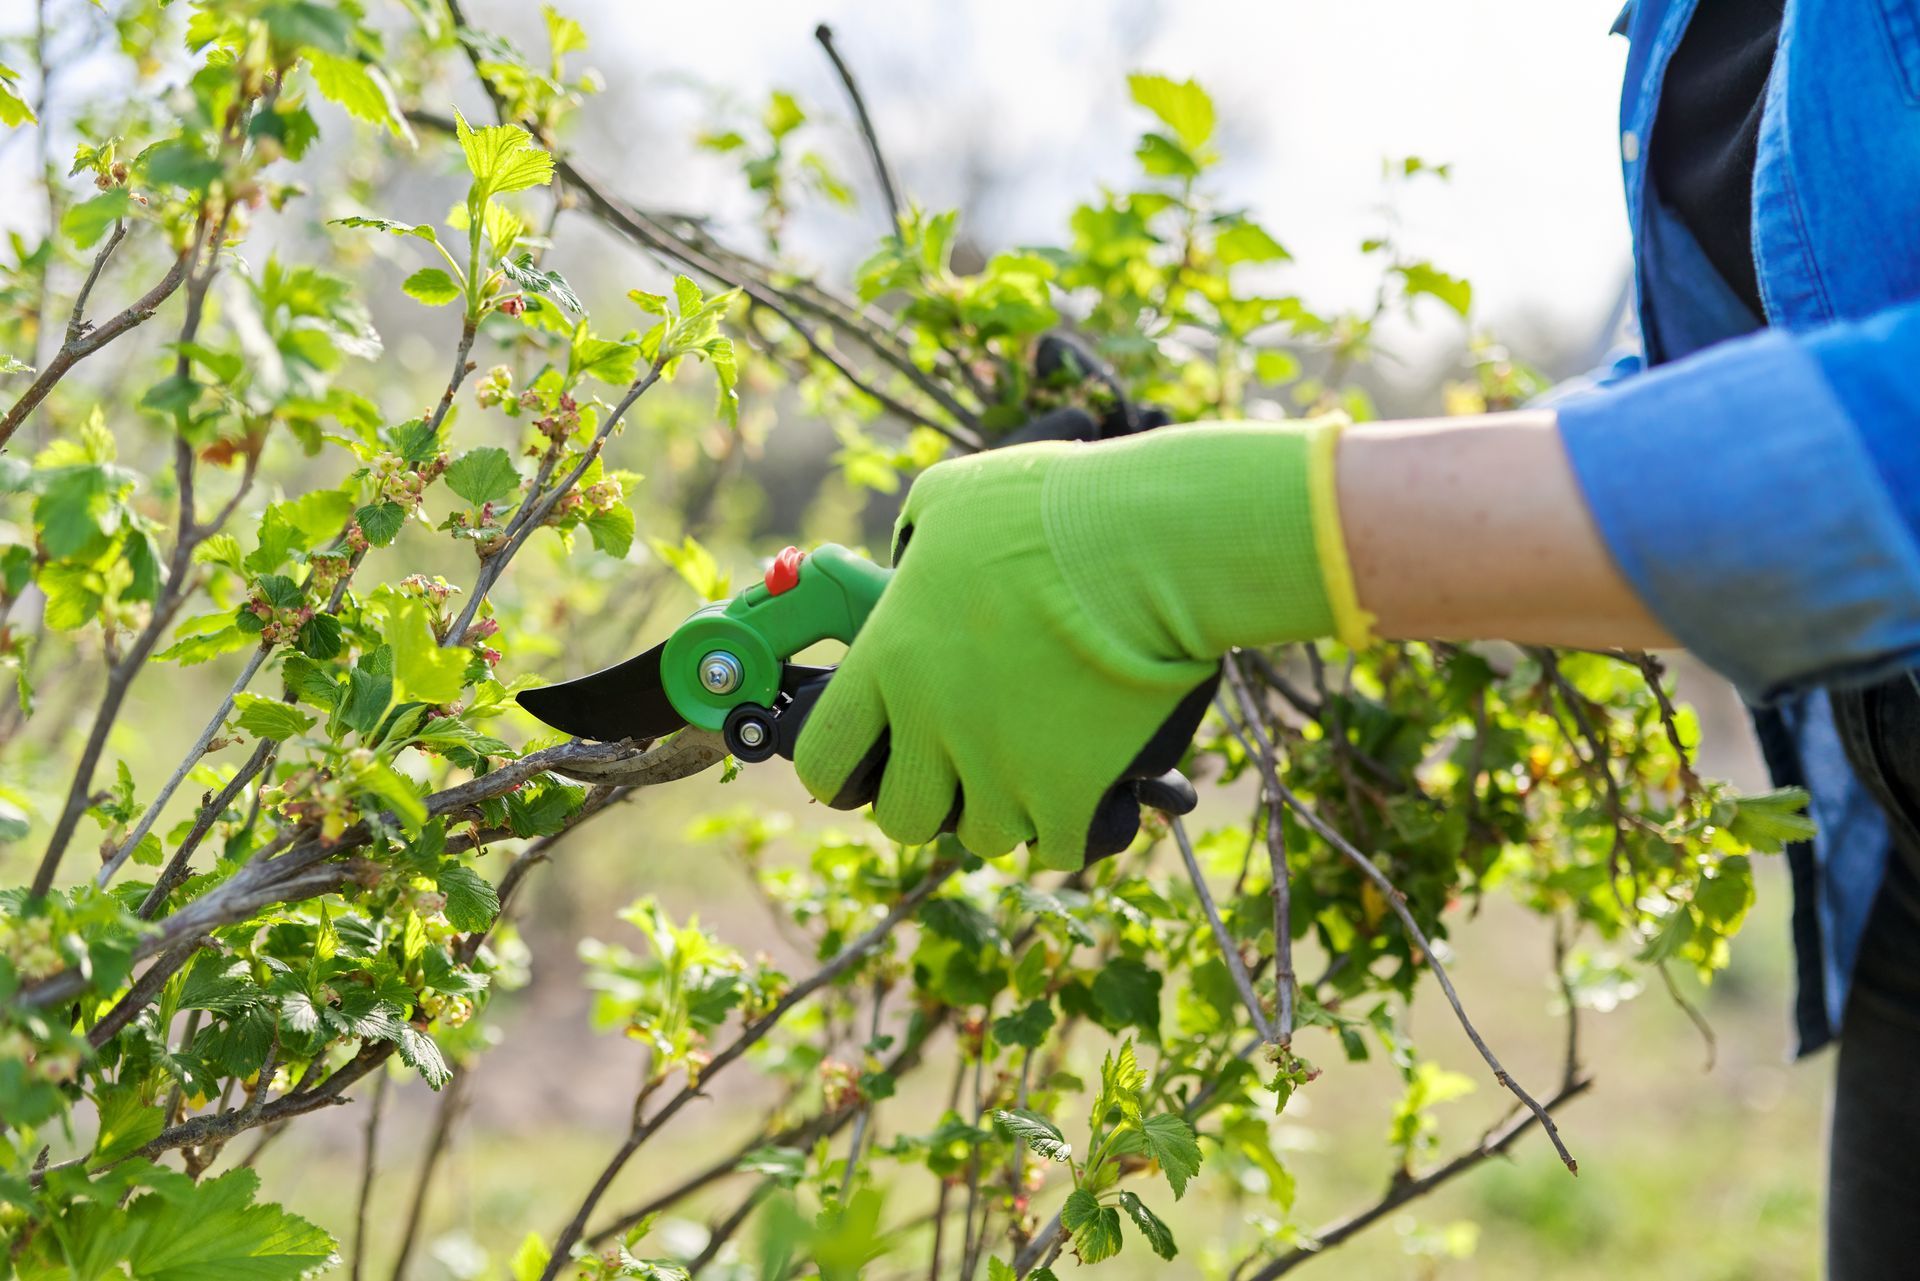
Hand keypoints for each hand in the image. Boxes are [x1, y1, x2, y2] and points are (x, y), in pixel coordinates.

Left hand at [793, 420, 1369, 867]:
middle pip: (903, 818)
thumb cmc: (1050, 506)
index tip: (873, 758)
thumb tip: (910, 560)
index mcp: (889, 660)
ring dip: (1006, 808)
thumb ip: (914, 545)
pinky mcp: (1070, 794)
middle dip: (931, 798)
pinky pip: (1057, 847)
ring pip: (983, 837)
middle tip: (963, 766)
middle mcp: (933, 725)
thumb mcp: (950, 500)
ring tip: (1033, 765)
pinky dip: (1068, 827)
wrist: (1150, 545)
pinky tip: (1081, 790)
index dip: (844, 768)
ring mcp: (1001, 768)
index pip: (823, 761)